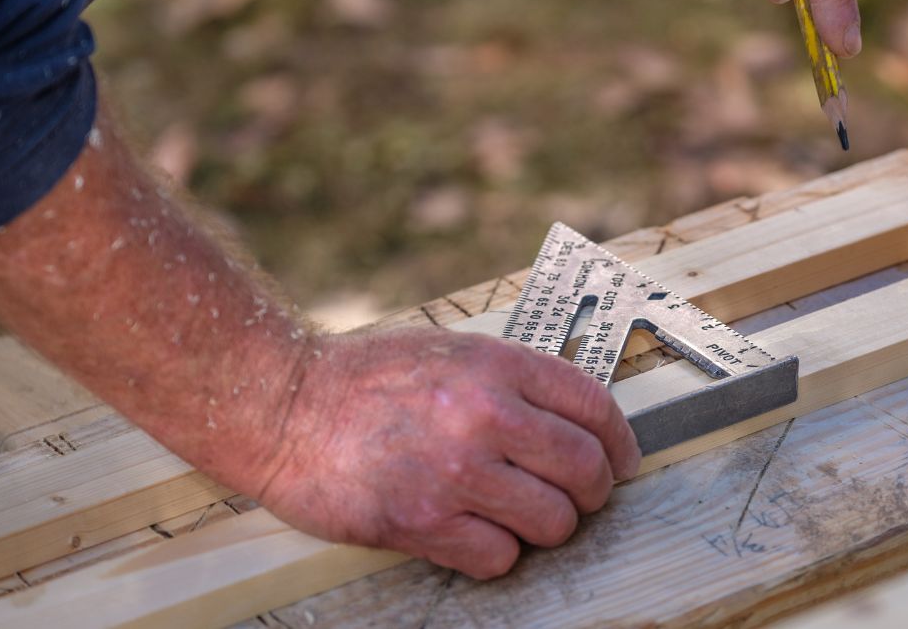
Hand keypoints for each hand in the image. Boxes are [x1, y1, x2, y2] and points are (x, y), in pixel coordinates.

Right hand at [256, 327, 640, 578]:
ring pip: (554, 521)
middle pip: (585, 469)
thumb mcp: (449, 351)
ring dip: (546, 525)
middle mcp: (483, 414)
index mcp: (495, 365)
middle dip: (594, 491)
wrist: (286, 406)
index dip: (619, 440)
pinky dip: (496, 552)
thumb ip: (510, 379)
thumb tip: (571, 420)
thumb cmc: (362, 377)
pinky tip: (475, 532)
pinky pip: (501, 557)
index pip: (593, 405)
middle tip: (579, 497)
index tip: (621, 460)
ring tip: (519, 515)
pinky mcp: (424, 521)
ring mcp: (456, 471)